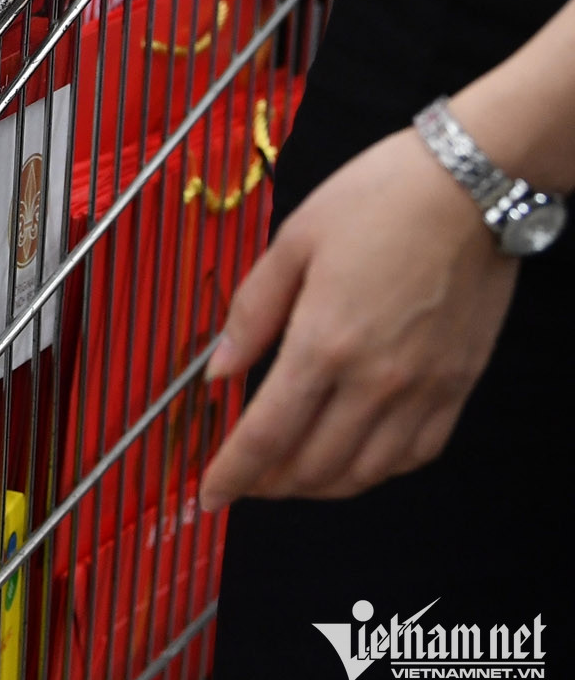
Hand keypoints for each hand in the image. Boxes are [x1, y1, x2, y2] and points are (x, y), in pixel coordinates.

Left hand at [199, 128, 517, 508]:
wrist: (471, 185)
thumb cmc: (376, 200)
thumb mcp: (292, 243)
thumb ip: (251, 314)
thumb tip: (217, 373)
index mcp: (323, 342)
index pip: (267, 434)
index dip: (233, 474)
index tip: (209, 494)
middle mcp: (376, 379)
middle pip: (314, 466)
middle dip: (268, 485)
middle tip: (242, 479)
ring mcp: (424, 388)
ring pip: (365, 472)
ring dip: (319, 487)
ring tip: (288, 476)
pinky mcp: (459, 386)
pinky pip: (416, 454)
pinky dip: (375, 471)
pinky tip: (352, 458)